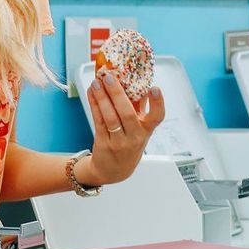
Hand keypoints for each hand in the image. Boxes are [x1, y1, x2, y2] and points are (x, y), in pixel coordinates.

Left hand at [85, 70, 165, 185]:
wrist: (114, 171)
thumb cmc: (128, 144)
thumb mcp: (140, 130)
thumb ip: (140, 108)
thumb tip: (138, 82)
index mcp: (146, 131)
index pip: (157, 117)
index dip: (157, 103)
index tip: (154, 88)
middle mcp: (134, 137)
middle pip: (127, 114)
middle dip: (117, 93)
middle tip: (109, 77)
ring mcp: (118, 142)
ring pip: (110, 117)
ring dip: (102, 97)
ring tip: (96, 83)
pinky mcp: (103, 143)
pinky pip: (98, 121)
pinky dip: (95, 105)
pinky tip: (91, 93)